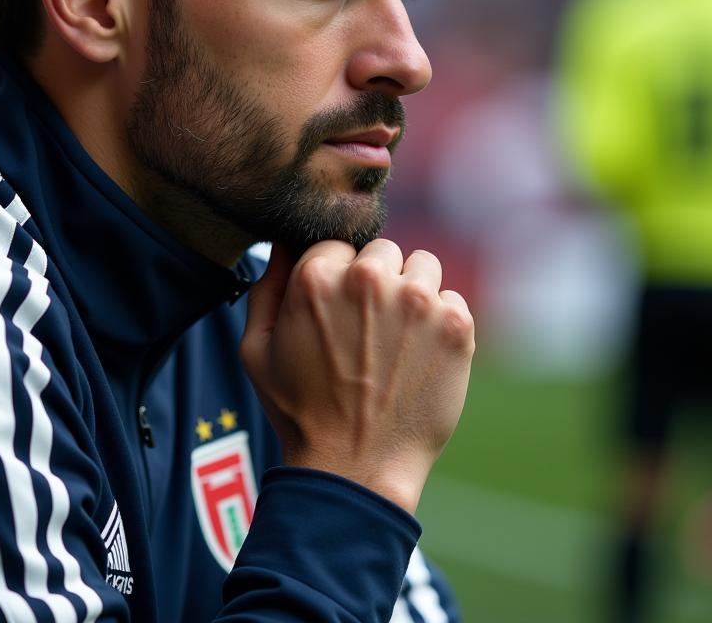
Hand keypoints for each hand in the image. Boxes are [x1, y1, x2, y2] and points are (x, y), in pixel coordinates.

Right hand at [240, 239, 473, 514]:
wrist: (356, 467)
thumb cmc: (299, 411)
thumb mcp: (257, 349)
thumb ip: (266, 286)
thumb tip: (284, 244)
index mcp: (317, 277)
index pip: (336, 245)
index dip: (336, 279)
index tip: (338, 314)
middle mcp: (369, 278)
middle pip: (381, 251)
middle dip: (375, 281)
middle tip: (368, 331)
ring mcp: (417, 300)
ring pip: (422, 266)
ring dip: (412, 293)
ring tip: (397, 341)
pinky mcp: (455, 325)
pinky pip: (452, 300)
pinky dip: (441, 323)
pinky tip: (420, 357)